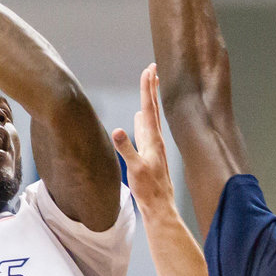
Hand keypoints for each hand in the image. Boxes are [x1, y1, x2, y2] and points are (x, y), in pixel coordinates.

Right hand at [113, 65, 174, 215]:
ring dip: (149, 100)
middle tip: (153, 68)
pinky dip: (143, 117)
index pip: (148, 108)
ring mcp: (154, 146)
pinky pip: (146, 128)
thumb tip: (116, 130)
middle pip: (153, 107)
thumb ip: (126, 149)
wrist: (160, 206)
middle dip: (151, 87)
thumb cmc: (148, 190)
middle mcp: (155, 139)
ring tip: (149, 86)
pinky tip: (140, 116)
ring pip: (151, 116)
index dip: (147, 89)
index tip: (148, 70)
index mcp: (152, 140)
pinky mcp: (150, 153)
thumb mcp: (135, 169)